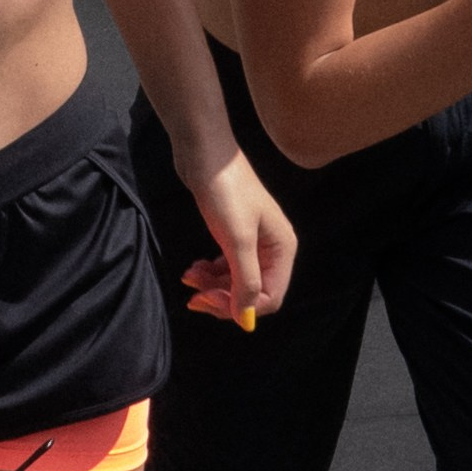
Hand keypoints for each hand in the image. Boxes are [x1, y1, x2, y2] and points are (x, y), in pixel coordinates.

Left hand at [175, 146, 296, 326]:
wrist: (205, 152)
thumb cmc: (224, 191)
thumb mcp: (237, 240)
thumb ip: (244, 281)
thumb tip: (245, 319)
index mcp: (282, 249)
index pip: (269, 298)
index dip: (240, 307)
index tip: (208, 301)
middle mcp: (273, 247)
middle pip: (252, 292)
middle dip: (223, 298)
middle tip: (194, 296)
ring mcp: (253, 240)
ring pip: (236, 280)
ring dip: (212, 286)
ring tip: (189, 277)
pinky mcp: (233, 233)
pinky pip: (226, 266)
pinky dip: (209, 272)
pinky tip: (193, 268)